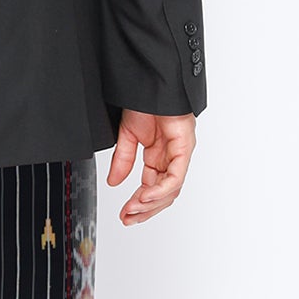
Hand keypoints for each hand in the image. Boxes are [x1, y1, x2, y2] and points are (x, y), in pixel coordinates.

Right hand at [107, 109, 195, 224]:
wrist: (153, 80)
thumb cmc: (146, 100)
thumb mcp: (127, 135)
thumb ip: (123, 160)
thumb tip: (114, 182)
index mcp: (159, 156)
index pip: (151, 188)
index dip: (138, 204)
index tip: (125, 214)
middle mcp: (171, 157)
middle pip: (163, 194)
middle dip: (145, 210)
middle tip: (128, 219)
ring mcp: (180, 152)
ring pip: (171, 190)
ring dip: (151, 203)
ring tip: (134, 208)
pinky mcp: (184, 146)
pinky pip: (175, 175)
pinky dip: (161, 188)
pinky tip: (145, 194)